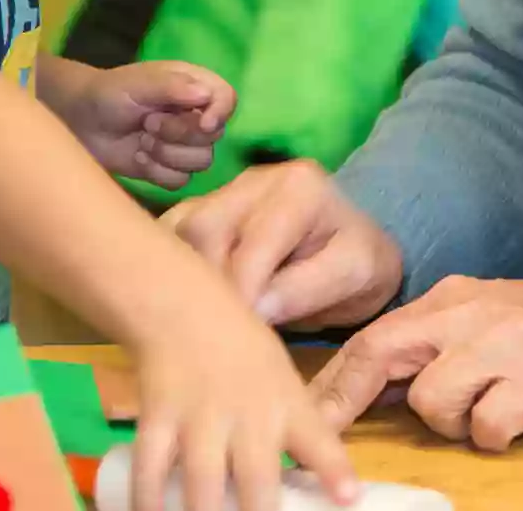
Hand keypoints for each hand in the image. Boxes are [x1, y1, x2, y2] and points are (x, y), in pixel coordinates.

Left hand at [56, 60, 234, 189]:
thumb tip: (205, 96)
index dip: (220, 113)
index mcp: (194, 86)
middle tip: (149, 123)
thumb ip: (171, 87)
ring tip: (142, 140)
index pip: (227, 98)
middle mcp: (194, 115)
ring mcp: (182, 144)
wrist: (80, 121)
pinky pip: (180, 181)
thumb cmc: (109, 93)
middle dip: (179, 134)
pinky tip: (138, 157)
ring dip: (167, 154)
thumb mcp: (138, 83)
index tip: (202, 122)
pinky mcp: (168, 168)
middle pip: (214, 136)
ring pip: (201, 162)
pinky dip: (157, 172)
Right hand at [131, 303, 357, 510]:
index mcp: (287, 405)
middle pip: (258, 479)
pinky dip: (149, 501)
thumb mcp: (281, 380)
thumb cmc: (242, 350)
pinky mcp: (158, 418)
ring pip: (203, 483)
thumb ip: (292, 430)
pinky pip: (151, 469)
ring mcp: (201, 417)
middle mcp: (249, 414)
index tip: (349, 497)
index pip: (319, 441)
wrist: (185, 309)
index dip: (335, 472)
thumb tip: (312, 482)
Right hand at [162, 160, 402, 329]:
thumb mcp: (356, 274)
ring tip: (201, 324)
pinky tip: (186, 306)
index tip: (239, 341)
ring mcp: (220, 192)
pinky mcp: (197, 210)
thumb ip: (308, 288)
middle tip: (215, 335)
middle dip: (206, 288)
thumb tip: (255, 310)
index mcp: (299, 187)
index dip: (241, 297)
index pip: (253, 246)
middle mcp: (253, 179)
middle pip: (203, 231)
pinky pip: (166, 238)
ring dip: (183, 281)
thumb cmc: (356, 262)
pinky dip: (170, 273)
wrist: (349, 246)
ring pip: (177, 234)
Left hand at [310, 277, 522, 450]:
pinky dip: (493, 435)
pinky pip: (486, 425)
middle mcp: (468, 314)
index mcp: (452, 298)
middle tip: (328, 437)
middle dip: (348, 398)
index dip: (336, 378)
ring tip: (486, 413)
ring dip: (452, 423)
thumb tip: (384, 384)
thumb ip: (439, 342)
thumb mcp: (489, 319)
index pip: (375, 335)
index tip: (307, 410)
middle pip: (381, 351)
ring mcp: (500, 345)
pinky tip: (517, 421)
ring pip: (432, 400)